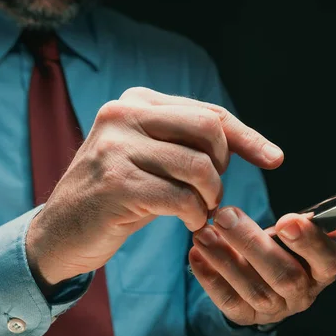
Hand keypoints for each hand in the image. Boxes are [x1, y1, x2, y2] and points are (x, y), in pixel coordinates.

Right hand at [26, 87, 283, 286]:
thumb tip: (258, 146)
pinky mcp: (116, 183)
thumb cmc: (118, 196)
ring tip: (200, 211)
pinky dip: (195, 216)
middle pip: (209, 130)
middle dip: (223, 168)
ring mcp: (116, 147)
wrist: (61, 233)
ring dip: (210, 198)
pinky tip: (188, 223)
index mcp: (136, 102)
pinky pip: (181, 198)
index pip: (207, 113)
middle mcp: (123, 115)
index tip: (274, 159)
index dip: (247, 137)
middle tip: (212, 194)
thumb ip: (189, 143)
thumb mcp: (151, 158)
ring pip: (199, 166)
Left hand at [189, 207, 335, 325]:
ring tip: (204, 231)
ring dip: (226, 259)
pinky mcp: (247, 317)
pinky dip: (210, 278)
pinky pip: (228, 302)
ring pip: (253, 289)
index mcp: (324, 270)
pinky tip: (196, 254)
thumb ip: (335, 222)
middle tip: (226, 215)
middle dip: (254, 244)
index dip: (310, 242)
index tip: (287, 219)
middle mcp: (303, 294)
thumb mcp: (310, 233)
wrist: (262, 276)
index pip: (328, 261)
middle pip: (284, 275)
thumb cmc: (288, 248)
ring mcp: (275, 309)